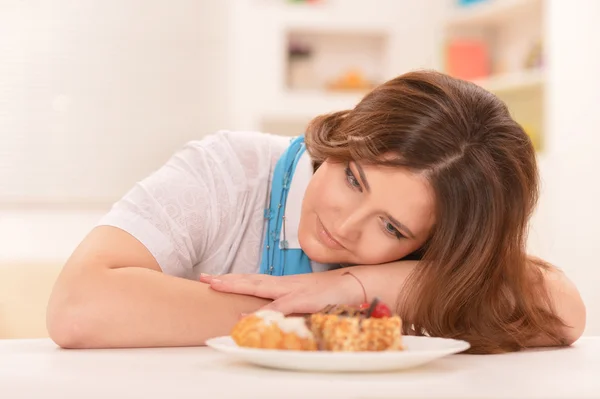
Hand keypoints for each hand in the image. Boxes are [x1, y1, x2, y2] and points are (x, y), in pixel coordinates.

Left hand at [199, 271, 365, 314]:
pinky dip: (264, 309)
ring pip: (260, 287)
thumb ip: (292, 306)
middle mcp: (287, 284)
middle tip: (204, 278)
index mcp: (286, 284)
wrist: (359, 284)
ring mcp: (295, 289)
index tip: (213, 279)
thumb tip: (275, 314)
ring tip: (216, 285)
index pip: (255, 280)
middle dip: (227, 279)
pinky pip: (281, 305)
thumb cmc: (335, 294)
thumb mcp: (309, 300)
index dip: (234, 279)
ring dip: (238, 286)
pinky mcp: (305, 299)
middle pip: (251, 279)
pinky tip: (250, 314)